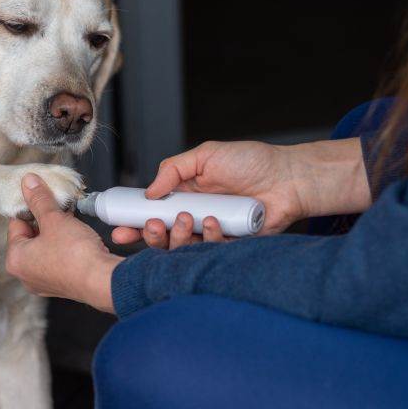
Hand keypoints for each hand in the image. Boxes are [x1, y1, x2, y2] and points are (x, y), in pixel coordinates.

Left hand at [6, 174, 122, 312]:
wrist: (102, 280)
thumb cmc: (75, 254)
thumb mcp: (54, 219)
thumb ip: (39, 199)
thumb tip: (29, 183)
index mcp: (15, 260)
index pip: (16, 224)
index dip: (30, 208)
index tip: (42, 198)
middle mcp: (26, 275)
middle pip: (30, 237)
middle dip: (45, 221)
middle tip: (59, 209)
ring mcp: (45, 283)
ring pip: (46, 249)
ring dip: (57, 233)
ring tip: (70, 222)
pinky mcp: (62, 285)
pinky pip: (59, 260)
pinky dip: (66, 248)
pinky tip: (77, 239)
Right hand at [112, 138, 369, 248]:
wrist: (288, 177)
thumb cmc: (252, 162)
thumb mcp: (205, 155)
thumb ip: (173, 169)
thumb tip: (149, 192)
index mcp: (185, 197)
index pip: (153, 214)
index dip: (134, 223)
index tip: (119, 229)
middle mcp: (196, 217)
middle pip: (162, 237)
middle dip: (149, 236)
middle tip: (150, 227)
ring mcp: (213, 234)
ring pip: (183, 249)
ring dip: (178, 237)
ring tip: (187, 220)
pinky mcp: (231, 248)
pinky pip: (210, 253)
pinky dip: (208, 240)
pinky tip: (214, 224)